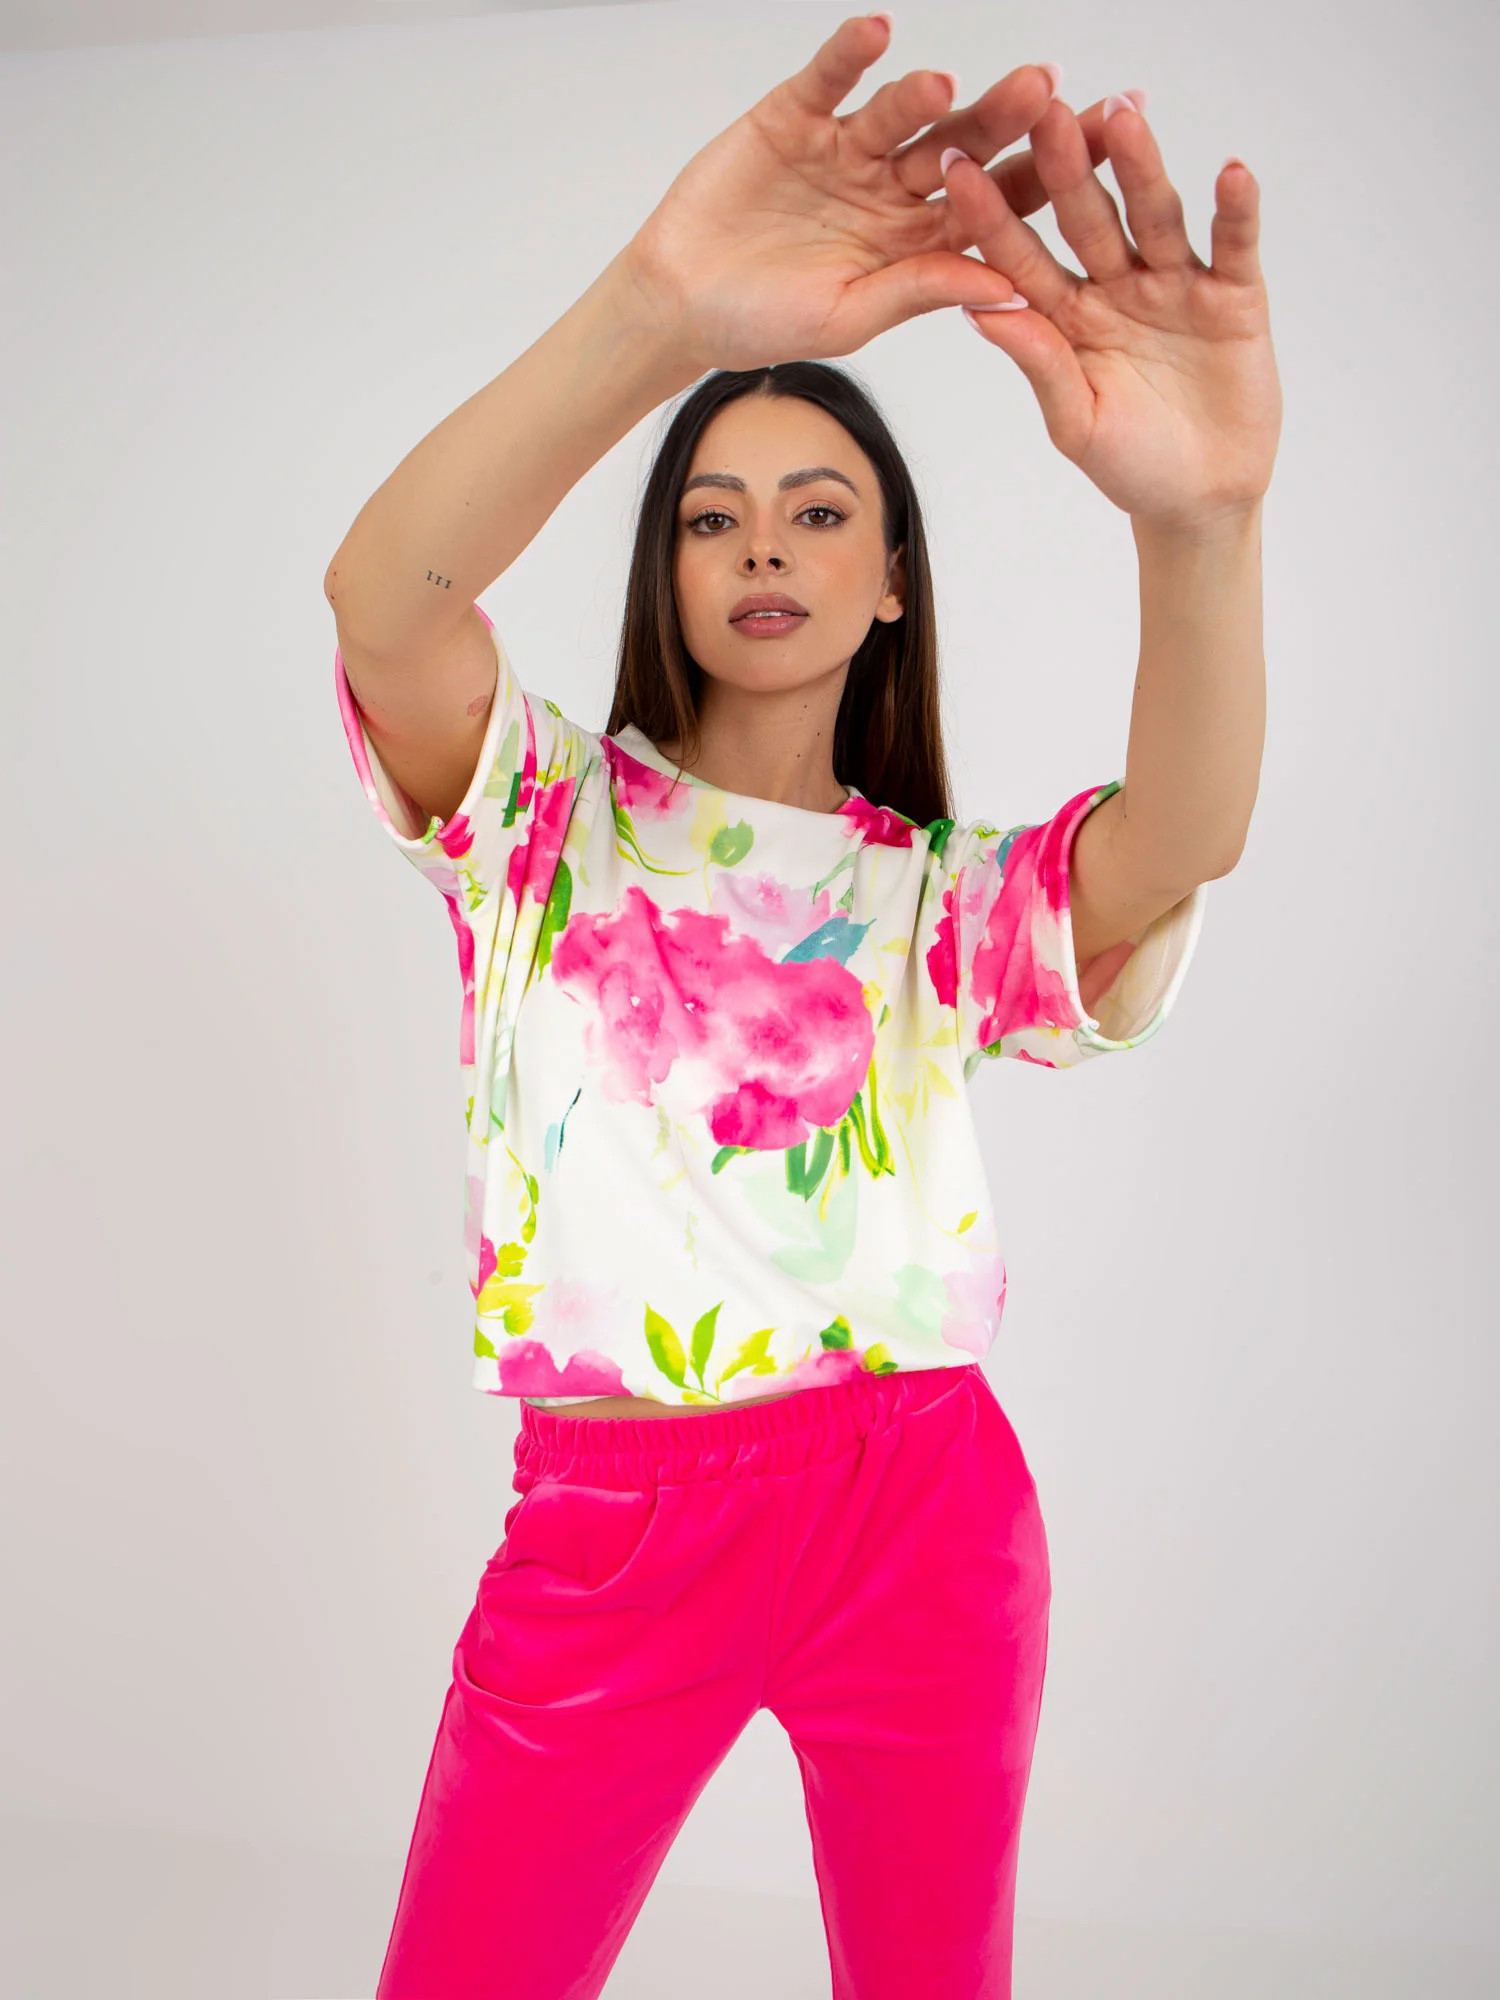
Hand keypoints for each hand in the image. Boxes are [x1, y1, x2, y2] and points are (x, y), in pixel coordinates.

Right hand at [623, 14, 1101, 372]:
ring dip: (925, 94)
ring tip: (948, 85)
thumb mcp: (851, 316)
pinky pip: (831, 78)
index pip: (992, 205)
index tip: (1086, 161)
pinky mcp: (796, 115)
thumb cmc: (763, 322)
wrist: (681, 302)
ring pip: (899, 111)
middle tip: (1042, 91)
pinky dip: (850, 55)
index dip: (1039, 180)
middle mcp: (892, 186)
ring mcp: (847, 147)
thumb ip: (924, 290)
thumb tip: (1009, 286)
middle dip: (1000, 119)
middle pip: (960, 145)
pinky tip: (875, 34)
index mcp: (919, 240)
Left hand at [942, 94, 1282, 530]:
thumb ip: (1038, 361)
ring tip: (1122, 116)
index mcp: (1065, 315)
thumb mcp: (1075, 421)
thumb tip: (981, 308)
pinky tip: (1231, 172)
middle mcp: (1116, 286)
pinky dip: (1236, 210)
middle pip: (1088, 217)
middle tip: (1042, 112)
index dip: (991, 214)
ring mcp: (1174, 284)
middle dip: (1066, 167)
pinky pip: (1234, 244)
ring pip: (1154, 216)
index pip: (1022, 255)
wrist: (1199, 498)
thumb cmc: (1129, 466)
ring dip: (1141, 167)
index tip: (957, 168)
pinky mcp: (1232, 294)